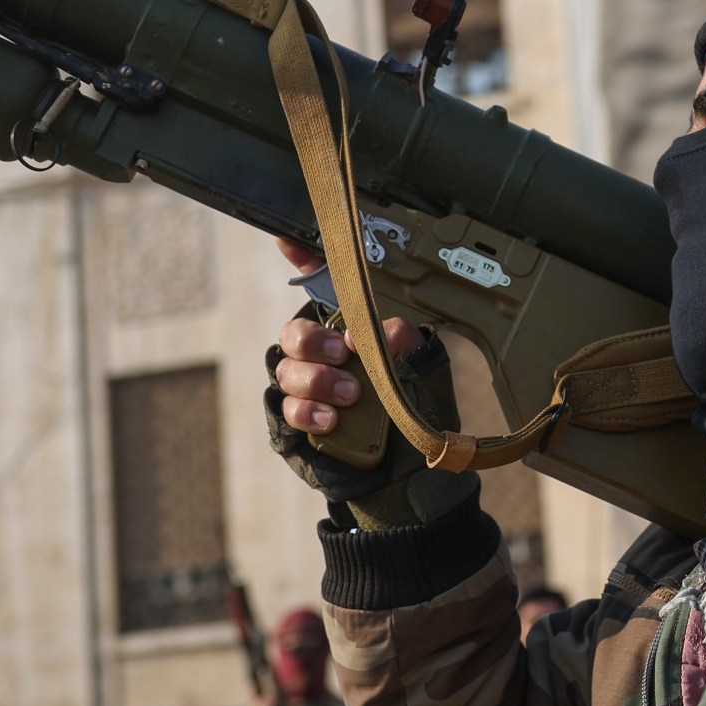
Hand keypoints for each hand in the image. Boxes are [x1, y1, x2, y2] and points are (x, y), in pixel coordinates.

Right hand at [272, 238, 424, 438]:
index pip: (318, 289)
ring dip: (319, 380)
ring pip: (288, 371)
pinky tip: (331, 419)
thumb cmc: (410, 407)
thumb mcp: (418, 368)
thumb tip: (382, 332)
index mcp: (347, 333)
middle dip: (315, 342)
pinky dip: (308, 412)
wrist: (408, 467)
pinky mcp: (297, 423)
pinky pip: (287, 410)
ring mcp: (305, 390)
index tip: (288, 237)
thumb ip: (402, 343)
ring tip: (351, 396)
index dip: (301, 260)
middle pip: (293, 334)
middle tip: (345, 355)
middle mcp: (321, 357)